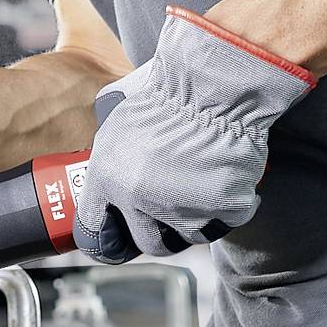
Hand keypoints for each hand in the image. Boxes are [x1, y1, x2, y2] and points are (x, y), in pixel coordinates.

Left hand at [72, 7, 314, 263]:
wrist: (213, 84)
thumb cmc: (165, 91)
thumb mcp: (115, 115)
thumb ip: (109, 150)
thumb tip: (108, 164)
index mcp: (107, 179)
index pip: (96, 229)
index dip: (111, 232)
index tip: (121, 231)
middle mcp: (140, 202)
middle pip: (150, 242)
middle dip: (161, 230)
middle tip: (174, 207)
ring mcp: (183, 211)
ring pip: (190, 235)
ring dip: (197, 218)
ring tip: (204, 187)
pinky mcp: (222, 211)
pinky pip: (227, 219)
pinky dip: (230, 204)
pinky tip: (228, 179)